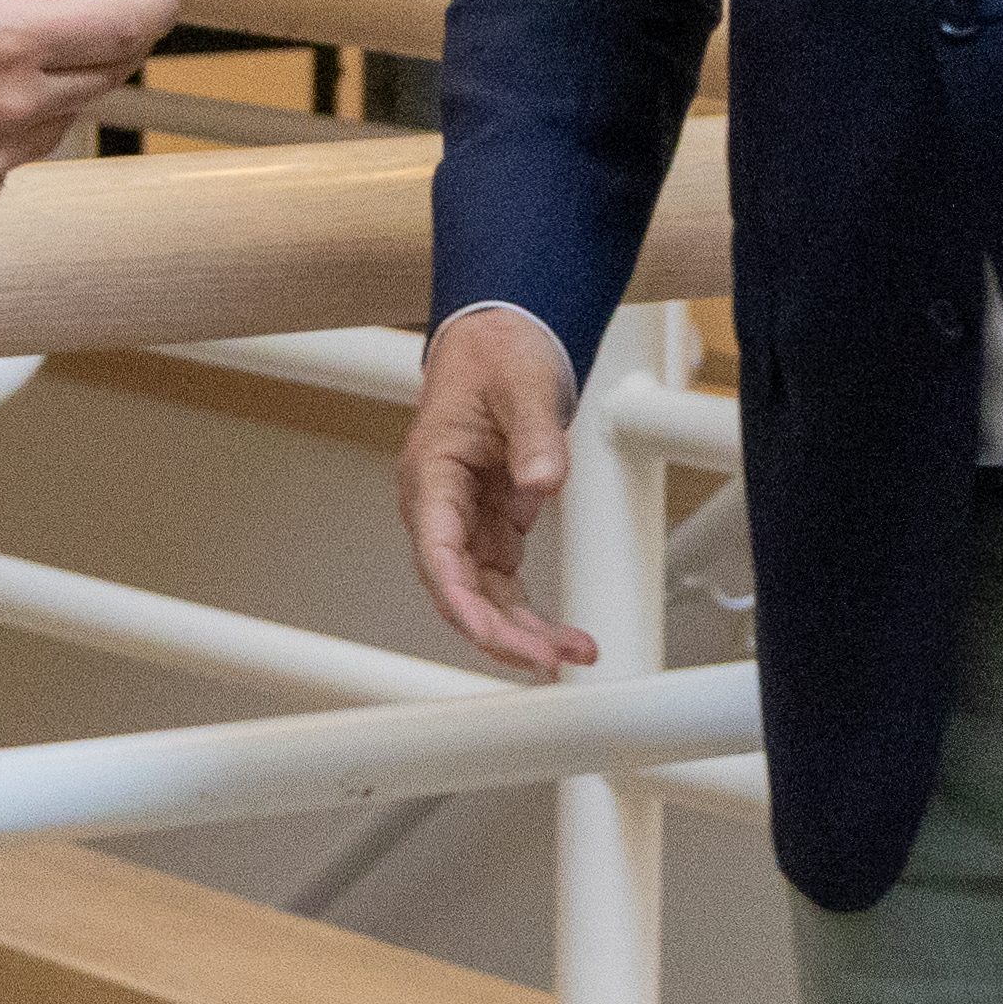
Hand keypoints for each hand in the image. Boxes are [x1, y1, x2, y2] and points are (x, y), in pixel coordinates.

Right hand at [397, 305, 590, 677]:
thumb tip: (544, 480)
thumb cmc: (494, 358)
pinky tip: (560, 636)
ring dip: (521, 632)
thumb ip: (535, 434)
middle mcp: (440, 508)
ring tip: (571, 655)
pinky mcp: (492, 528)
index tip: (486, 630)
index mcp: (431, 474)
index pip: (436, 550)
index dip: (458, 597)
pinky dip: (530, 613)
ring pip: (483, 596)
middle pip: (458, 588)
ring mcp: (465, 523)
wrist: (497, 344)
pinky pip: (505, 584)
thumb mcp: (523, 385)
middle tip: (547, 659)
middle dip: (499, 631)